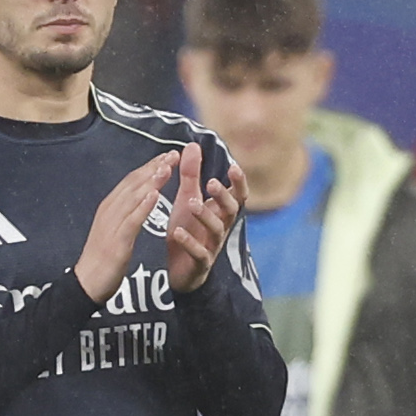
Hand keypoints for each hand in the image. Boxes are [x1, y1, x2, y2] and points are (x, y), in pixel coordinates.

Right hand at [74, 150, 190, 302]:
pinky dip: (143, 206)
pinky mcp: (117, 241)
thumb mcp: (113, 229)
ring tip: (167, 167)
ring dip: (150, 181)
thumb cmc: (102, 257)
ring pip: (132, 197)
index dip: (149, 166)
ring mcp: (112, 225)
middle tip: (173, 154)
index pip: (132, 181)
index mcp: (110, 207)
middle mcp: (110, 211)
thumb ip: (124, 212)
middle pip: (133, 183)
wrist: (86, 283)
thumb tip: (139, 197)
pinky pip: (132, 220)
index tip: (167, 156)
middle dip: (153, 167)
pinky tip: (155, 195)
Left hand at [162, 153, 244, 291]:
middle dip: (223, 197)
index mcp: (220, 212)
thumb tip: (193, 145)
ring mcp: (212, 246)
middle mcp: (221, 227)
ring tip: (191, 203)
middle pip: (231, 211)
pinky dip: (189, 243)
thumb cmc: (188, 230)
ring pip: (216, 231)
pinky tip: (177, 232)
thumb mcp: (187, 200)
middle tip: (212, 183)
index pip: (237, 196)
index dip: (238, 183)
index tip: (234, 167)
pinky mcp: (200, 264)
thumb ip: (191, 175)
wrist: (179, 270)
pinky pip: (200, 254)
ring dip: (205, 216)